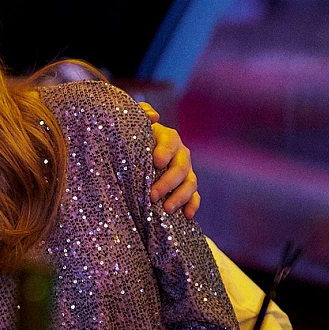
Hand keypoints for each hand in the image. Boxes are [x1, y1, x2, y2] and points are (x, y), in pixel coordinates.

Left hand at [137, 101, 199, 217]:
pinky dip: (192, 206)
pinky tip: (186, 216)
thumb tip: (154, 116)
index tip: (156, 162)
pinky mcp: (186, 187)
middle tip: (152, 195)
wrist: (135, 153)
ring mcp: (186, 172)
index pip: (170, 143)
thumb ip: (141, 113)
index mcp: (168, 137)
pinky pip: (194, 197)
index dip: (165, 152)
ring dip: (180, 197)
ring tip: (166, 209)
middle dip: (168, 182)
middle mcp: (181, 154)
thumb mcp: (134, 123)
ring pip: (190, 184)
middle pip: (181, 168)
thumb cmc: (133, 138)